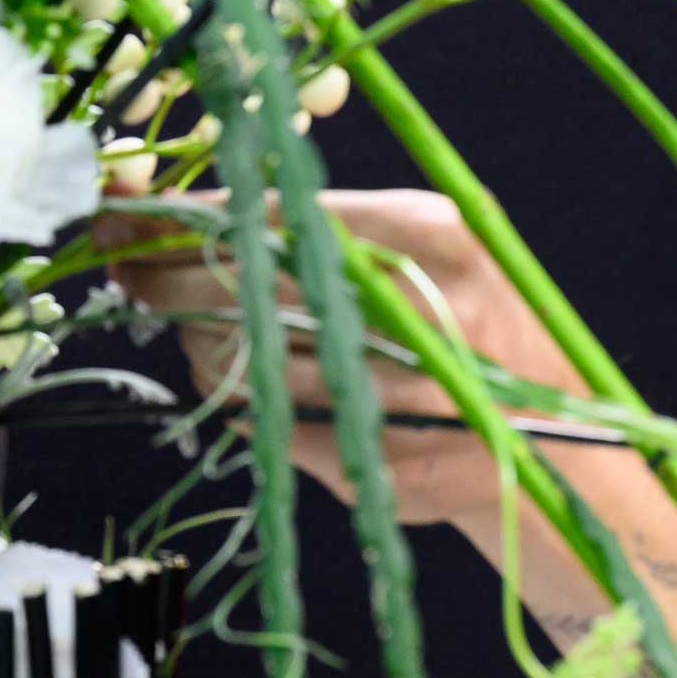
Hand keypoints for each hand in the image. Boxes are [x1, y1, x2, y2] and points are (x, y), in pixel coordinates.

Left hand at [89, 180, 576, 528]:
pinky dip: (240, 397)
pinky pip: (269, 422)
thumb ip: (324, 224)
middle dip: (166, 279)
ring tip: (199, 330)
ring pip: (248, 361)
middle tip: (125, 268)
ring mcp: (402, 398)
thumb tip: (176, 214)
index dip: (186, 218)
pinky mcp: (380, 463)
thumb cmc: (465, 319)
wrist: (552, 442)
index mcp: (435, 237)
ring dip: (200, 344)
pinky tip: (248, 379)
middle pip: (251, 287)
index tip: (124, 216)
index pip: (278, 215)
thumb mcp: (427, 245)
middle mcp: (424, 313)